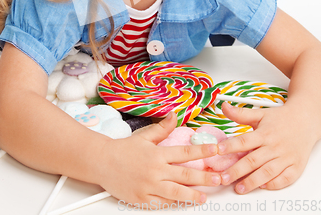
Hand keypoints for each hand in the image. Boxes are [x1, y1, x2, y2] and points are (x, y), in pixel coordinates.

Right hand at [96, 112, 220, 205]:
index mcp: (157, 154)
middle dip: (205, 178)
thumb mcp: (144, 136)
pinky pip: (162, 204)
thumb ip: (162, 128)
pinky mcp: (142, 200)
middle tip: (218, 178)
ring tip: (204, 197)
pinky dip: (174, 204)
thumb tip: (174, 115)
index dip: (203, 152)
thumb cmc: (123, 149)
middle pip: (185, 176)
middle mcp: (155, 171)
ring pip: (176, 193)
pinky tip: (183, 203)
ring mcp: (149, 187)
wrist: (102, 162)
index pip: (185, 153)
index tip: (216, 151)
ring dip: (193, 195)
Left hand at [217, 102, 315, 193]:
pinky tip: (262, 186)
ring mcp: (286, 158)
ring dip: (252, 182)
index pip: (245, 141)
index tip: (218, 151)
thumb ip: (241, 114)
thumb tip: (224, 107)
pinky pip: (284, 179)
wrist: (305, 121)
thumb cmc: (281, 119)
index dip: (231, 146)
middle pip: (253, 160)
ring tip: (239, 188)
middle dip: (237, 171)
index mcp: (265, 133)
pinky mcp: (295, 167)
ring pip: (267, 172)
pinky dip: (273, 184)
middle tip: (223, 178)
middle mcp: (275, 146)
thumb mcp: (260, 113)